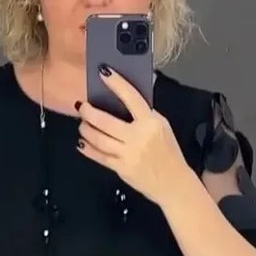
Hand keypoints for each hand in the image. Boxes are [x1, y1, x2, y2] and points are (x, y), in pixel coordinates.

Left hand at [76, 67, 192, 206]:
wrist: (173, 183)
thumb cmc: (169, 153)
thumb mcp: (163, 126)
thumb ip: (146, 113)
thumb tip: (128, 95)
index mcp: (151, 123)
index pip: (131, 97)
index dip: (116, 83)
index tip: (103, 72)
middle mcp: (138, 137)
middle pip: (105, 121)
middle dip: (89, 112)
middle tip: (82, 106)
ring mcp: (128, 154)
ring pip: (99, 139)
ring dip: (86, 129)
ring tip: (82, 124)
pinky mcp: (121, 169)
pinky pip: (100, 157)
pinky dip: (88, 149)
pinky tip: (82, 143)